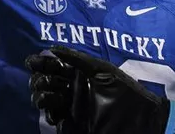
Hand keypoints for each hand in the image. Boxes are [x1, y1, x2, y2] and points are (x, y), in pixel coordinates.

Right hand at [26, 46, 172, 133]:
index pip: (53, 66)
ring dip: (42, 97)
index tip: (31, 62)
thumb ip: (77, 59)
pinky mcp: (74, 125)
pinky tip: (55, 115)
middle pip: (45, 82)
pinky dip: (51, 116)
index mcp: (78, 75)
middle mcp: (72, 90)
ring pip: (46, 100)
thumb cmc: (125, 91)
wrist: (142, 121)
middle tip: (43, 82)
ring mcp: (72, 108)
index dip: (40, 63)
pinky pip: (55, 120)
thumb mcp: (102, 71)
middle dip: (39, 81)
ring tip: (48, 100)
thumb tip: (52, 48)